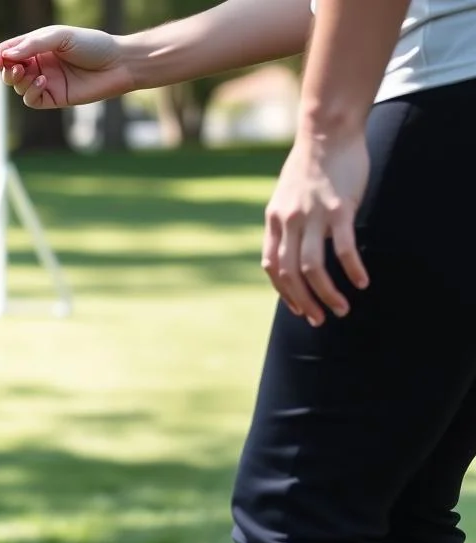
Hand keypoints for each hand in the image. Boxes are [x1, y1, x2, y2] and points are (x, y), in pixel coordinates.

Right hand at [0, 25, 135, 108]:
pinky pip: (31, 99)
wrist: (117, 64)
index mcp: (38, 46)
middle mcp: (39, 64)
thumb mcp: (60, 37)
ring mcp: (45, 82)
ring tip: (29, 73)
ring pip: (18, 86)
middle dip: (6, 70)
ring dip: (18, 80)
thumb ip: (33, 44)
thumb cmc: (92, 45)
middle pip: (9, 70)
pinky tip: (42, 81)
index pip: (9, 51)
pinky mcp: (53, 98)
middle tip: (13, 67)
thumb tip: (6, 56)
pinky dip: (31, 91)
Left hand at [262, 128, 369, 325]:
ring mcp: (313, 216)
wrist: (327, 132)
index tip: (298, 307)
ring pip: (313, 267)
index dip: (283, 291)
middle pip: (289, 274)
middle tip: (319, 319)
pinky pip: (343, 248)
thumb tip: (291, 249)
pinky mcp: (339, 209)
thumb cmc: (310, 166)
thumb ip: (286, 223)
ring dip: (327, 294)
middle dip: (304, 302)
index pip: (272, 266)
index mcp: (274, 220)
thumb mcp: (286, 197)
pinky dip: (352, 270)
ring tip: (342, 309)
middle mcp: (288, 221)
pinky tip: (362, 282)